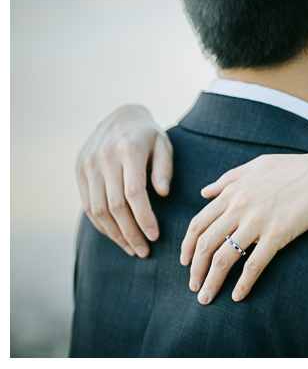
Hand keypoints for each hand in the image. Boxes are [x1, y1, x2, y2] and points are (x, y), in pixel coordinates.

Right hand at [76, 105, 172, 257]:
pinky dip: (102, 225)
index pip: (134, 193)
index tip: (155, 236)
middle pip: (115, 206)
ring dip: (115, 234)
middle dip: (130, 233)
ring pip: (98, 210)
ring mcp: (89, 164)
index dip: (144, 218)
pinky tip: (117, 235)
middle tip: (144, 251)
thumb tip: (163, 193)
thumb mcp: (163, 144)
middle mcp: (105, 157)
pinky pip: (88, 206)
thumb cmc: (148, 136)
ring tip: (132, 248)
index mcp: (129, 149)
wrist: (120, 117)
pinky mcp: (80, 171)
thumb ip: (165, 167)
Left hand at [180, 149, 307, 303]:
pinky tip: (237, 296)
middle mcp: (240, 206)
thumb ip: (229, 178)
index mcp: (233, 191)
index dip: (188, 245)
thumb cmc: (294, 168)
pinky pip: (253, 265)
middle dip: (195, 269)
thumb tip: (204, 192)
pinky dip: (242, 284)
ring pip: (224, 258)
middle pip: (206, 244)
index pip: (199, 222)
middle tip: (193, 286)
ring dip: (212, 282)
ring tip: (206, 298)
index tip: (185, 262)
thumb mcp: (257, 164)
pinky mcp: (277, 235)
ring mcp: (258, 221)